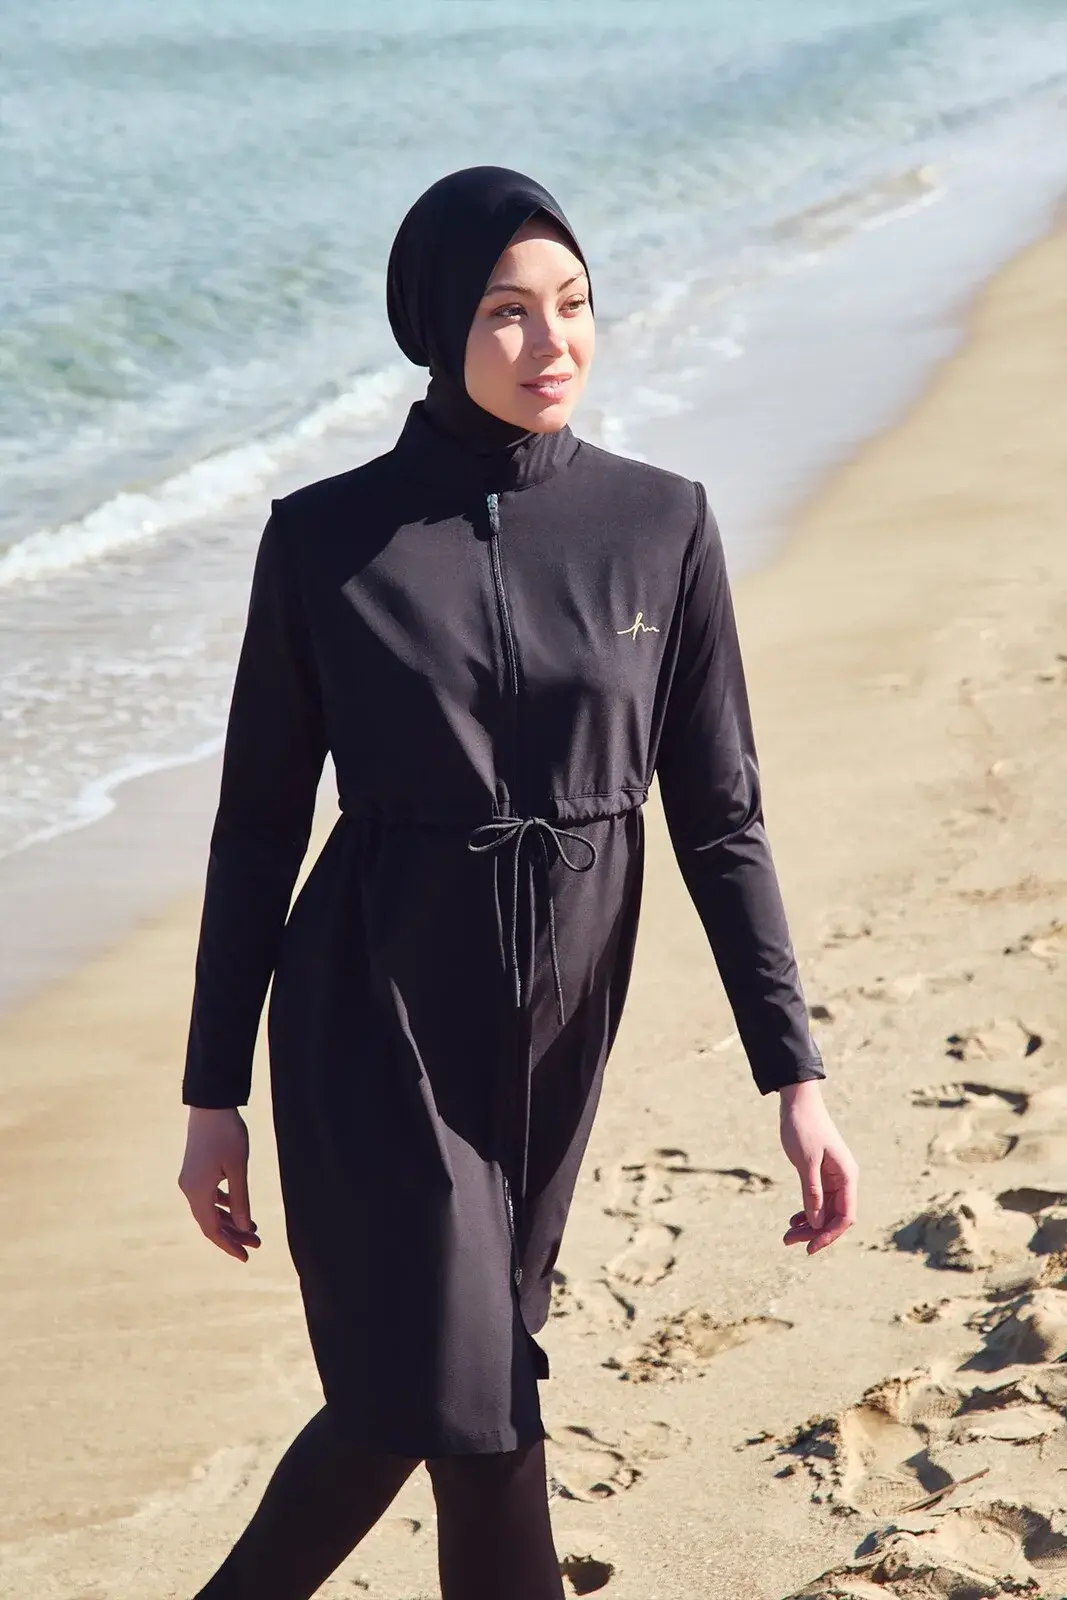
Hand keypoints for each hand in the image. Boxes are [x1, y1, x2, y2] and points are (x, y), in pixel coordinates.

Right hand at [178, 1107, 260, 1261]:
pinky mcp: (195, 1171)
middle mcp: (189, 1189)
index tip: (246, 1256)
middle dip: (234, 1235)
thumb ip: (241, 1200)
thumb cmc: (227, 1135)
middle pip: (211, 1222)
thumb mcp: (238, 1169)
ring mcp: (190, 1180)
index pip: (212, 1230)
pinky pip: (208, 1196)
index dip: (229, 1245)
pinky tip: (238, 1207)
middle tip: (258, 1244)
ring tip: (254, 1229)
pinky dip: (224, 1205)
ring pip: (210, 1209)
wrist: (210, 1106)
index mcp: (197, 1192)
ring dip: (230, 1220)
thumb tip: (245, 1228)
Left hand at [777, 1082, 857, 1253]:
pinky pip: (818, 1200)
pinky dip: (806, 1212)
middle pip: (834, 1217)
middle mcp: (844, 1179)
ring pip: (824, 1210)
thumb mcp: (806, 1161)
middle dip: (814, 1232)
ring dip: (808, 1225)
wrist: (798, 1102)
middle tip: (788, 1241)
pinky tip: (793, 1220)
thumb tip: (815, 1223)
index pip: (845, 1216)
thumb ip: (812, 1192)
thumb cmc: (804, 1128)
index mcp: (847, 1176)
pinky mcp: (821, 1174)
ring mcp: (833, 1177)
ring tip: (787, 1236)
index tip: (810, 1248)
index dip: (829, 1235)